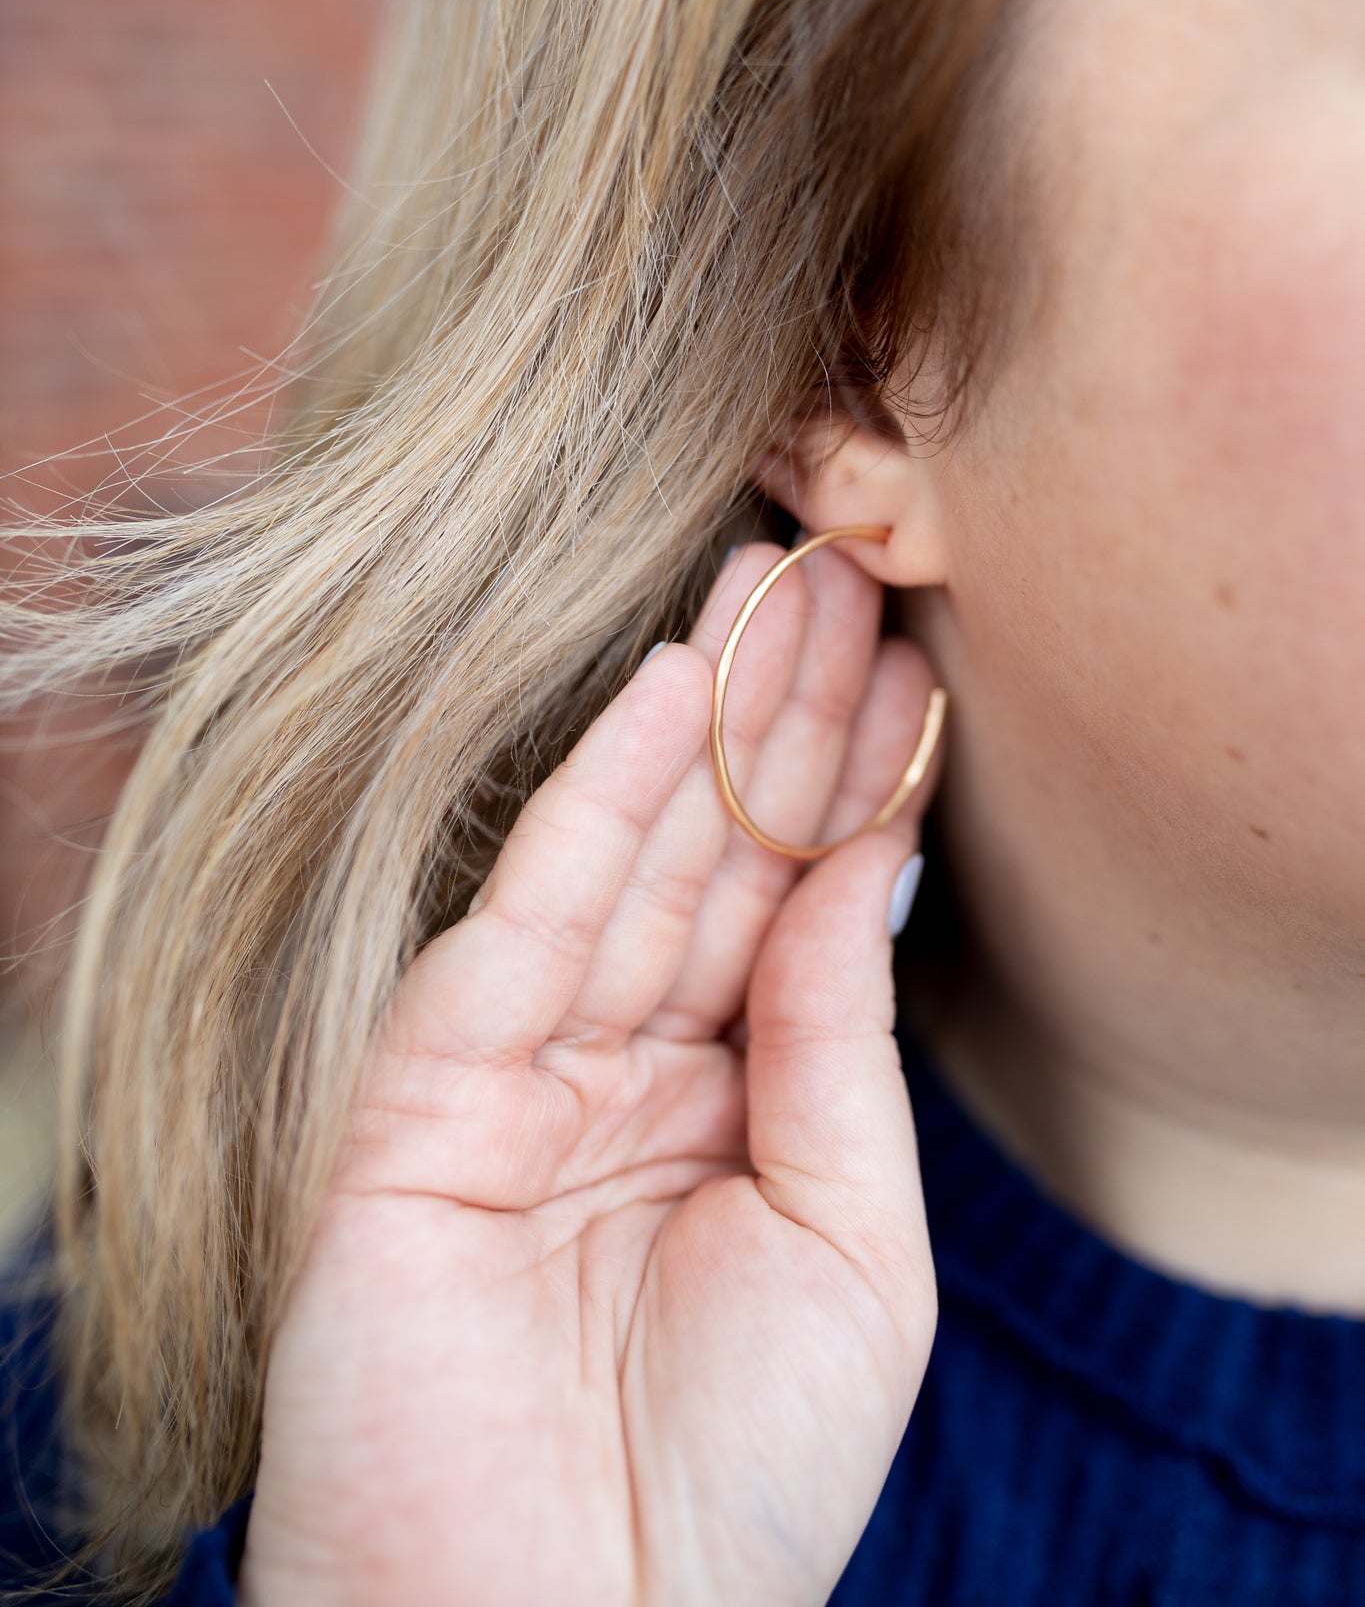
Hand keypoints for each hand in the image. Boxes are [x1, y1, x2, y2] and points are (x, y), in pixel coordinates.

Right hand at [239, 543, 938, 1606]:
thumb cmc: (731, 1483)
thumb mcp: (850, 1248)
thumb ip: (836, 1048)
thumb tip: (858, 869)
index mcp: (724, 1114)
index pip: (792, 913)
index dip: (852, 789)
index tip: (912, 667)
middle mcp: (622, 1073)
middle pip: (716, 860)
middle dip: (785, 720)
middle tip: (848, 571)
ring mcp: (519, 1073)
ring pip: (631, 860)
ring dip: (706, 721)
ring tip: (778, 583)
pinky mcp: (421, 1090)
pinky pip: (527, 916)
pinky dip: (598, 798)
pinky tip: (670, 690)